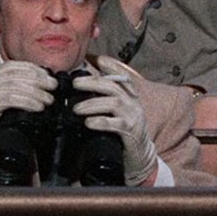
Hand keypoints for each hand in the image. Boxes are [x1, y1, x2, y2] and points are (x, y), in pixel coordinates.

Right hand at [0, 60, 56, 164]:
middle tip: (53, 86)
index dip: (32, 68)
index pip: (12, 65)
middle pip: (15, 73)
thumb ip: (12, 93)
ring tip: (48, 99)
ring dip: (36, 92)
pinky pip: (10, 99)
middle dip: (38, 78)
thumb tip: (39, 88)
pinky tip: (37, 107)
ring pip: (14, 85)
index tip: (48, 75)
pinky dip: (27, 101)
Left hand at [72, 56, 158, 185]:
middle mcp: (134, 104)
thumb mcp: (119, 114)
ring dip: (92, 104)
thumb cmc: (125, 133)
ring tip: (76, 108)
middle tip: (75, 84)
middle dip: (93, 82)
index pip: (123, 76)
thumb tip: (85, 89)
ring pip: (114, 103)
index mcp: (131, 97)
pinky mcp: (131, 132)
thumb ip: (107, 101)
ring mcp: (134, 117)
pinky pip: (115, 124)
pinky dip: (100, 121)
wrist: (141, 157)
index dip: (112, 66)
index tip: (98, 59)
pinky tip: (88, 123)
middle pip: (114, 86)